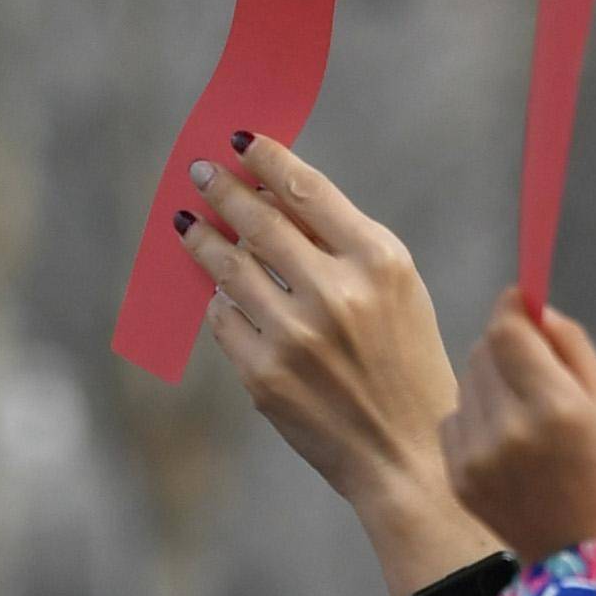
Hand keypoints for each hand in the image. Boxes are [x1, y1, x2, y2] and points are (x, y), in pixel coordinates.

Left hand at [179, 137, 494, 595]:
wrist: (407, 454)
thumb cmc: (405, 363)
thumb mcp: (399, 292)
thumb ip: (345, 245)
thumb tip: (270, 199)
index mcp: (381, 262)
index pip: (307, 190)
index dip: (266, 159)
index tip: (239, 141)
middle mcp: (338, 293)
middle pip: (259, 221)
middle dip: (223, 190)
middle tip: (200, 173)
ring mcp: (296, 336)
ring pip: (229, 268)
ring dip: (203, 239)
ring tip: (188, 223)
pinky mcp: (264, 376)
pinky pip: (224, 321)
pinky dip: (220, 303)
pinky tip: (219, 293)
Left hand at [440, 292, 595, 572]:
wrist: (588, 560)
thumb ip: (571, 346)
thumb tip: (533, 305)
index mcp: (556, 409)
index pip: (505, 331)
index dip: (512, 309)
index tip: (520, 302)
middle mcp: (510, 431)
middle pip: (481, 351)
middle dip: (505, 346)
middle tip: (533, 365)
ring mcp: (478, 458)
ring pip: (466, 382)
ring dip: (490, 382)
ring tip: (525, 413)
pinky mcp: (459, 478)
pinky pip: (455, 419)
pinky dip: (476, 419)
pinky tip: (507, 443)